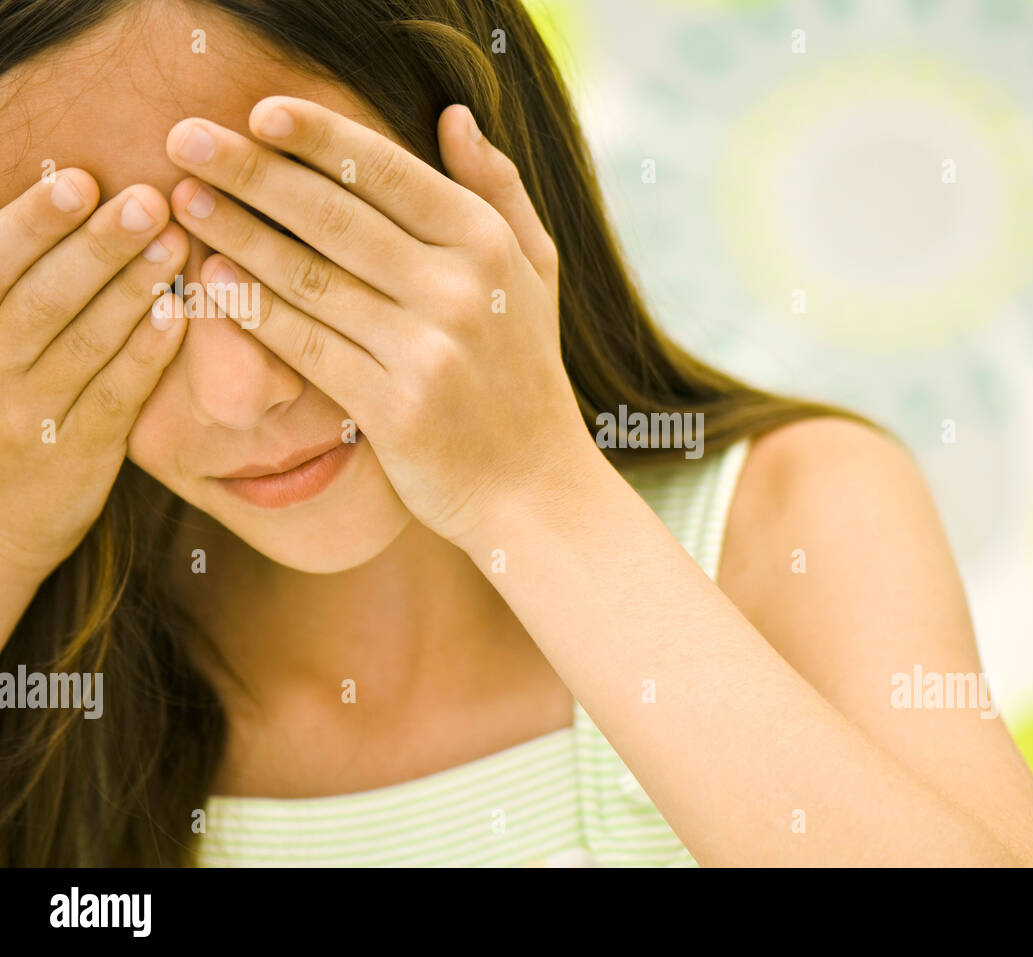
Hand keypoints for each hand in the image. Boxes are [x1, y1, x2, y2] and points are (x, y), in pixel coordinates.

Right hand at [0, 171, 187, 576]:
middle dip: (97, 246)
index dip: (35, 223)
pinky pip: (115, 394)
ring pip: (83, 342)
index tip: (81, 179)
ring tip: (175, 240)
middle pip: (42, 298)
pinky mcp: (78, 454)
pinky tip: (178, 313)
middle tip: (148, 200)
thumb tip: (61, 206)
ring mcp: (28, 415)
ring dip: (133, 288)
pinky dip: (146, 351)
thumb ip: (16, 290)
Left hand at [165, 97, 598, 545]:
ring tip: (185, 199)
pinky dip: (255, 311)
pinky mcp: (394, 409)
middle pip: (335, 216)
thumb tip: (453, 116)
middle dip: (253, 171)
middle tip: (186, 138)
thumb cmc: (525, 372)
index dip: (320, 137)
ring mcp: (428, 351)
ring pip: (310, 278)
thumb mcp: (535, 272)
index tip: (259, 111)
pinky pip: (307, 347)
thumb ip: (499, 190)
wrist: (533, 487)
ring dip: (237, 234)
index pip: (389, 173)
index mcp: (489, 245)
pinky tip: (214, 281)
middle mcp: (461, 291)